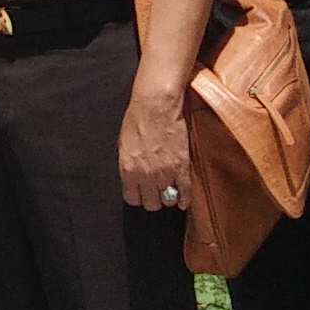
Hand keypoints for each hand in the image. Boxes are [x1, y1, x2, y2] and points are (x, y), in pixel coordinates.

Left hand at [117, 84, 192, 215]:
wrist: (156, 105)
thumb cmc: (138, 119)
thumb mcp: (124, 144)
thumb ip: (129, 164)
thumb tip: (132, 176)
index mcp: (128, 170)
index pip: (132, 198)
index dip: (138, 196)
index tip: (142, 193)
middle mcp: (145, 176)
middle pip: (151, 204)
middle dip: (154, 199)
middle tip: (157, 193)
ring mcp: (165, 173)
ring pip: (168, 200)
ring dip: (169, 197)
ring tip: (170, 192)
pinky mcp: (182, 168)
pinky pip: (184, 192)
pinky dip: (185, 198)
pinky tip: (184, 200)